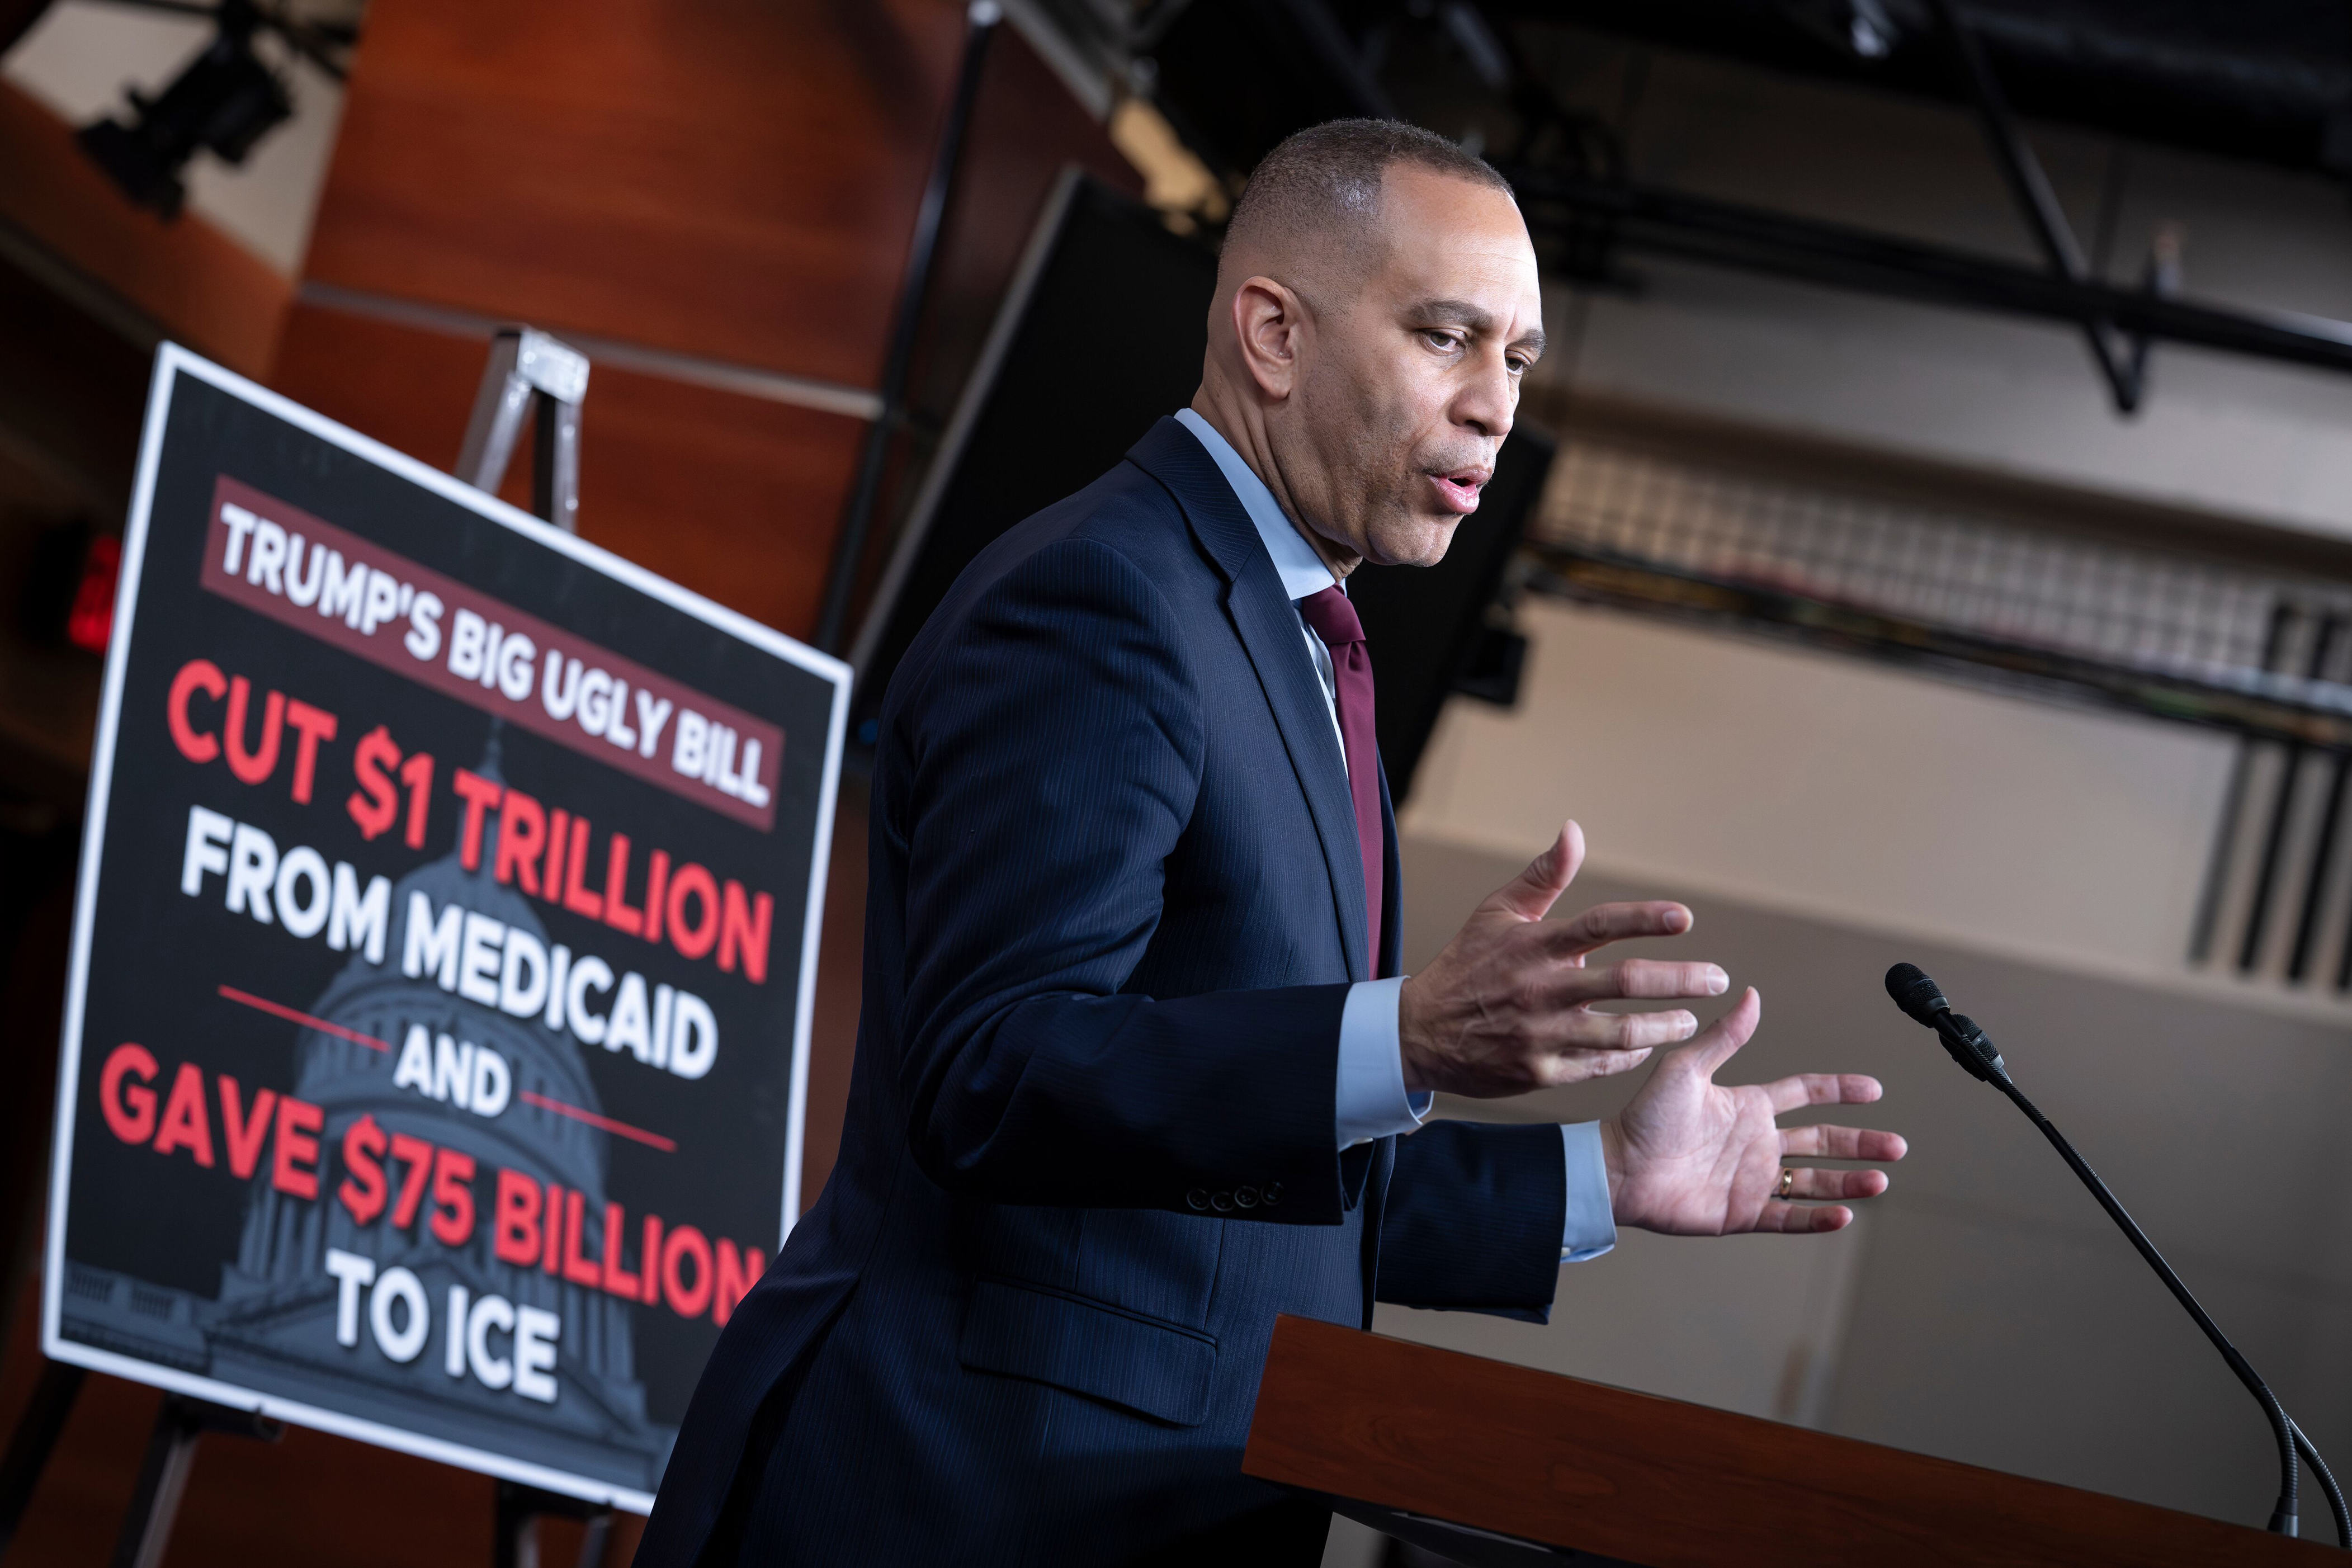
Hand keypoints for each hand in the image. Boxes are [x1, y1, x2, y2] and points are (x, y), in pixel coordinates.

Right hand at [1398, 821, 1730, 1097]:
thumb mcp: (1497, 913)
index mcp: (1533, 945)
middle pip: (1625, 983)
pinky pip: (1601, 1066)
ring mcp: (1542, 1035)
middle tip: (1718, 978)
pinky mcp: (1542, 1073)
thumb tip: (1574, 829)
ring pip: (1622, 1033)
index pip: (1597, 925)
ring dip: (1667, 1026)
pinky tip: (1649, 1046)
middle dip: (1682, 980)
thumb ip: (1543, 874)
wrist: (1420, 1034)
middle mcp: (1542, 989)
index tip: (1685, 918)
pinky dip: (1631, 1056)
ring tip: (1692, 1020)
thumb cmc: (1467, 965)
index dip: (1644, 920)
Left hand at [1600, 988, 1905, 1233]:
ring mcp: (1752, 1178)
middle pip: (1822, 1139)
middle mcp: (1756, 1142)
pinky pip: (1788, 1216)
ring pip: (1813, 1180)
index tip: (1874, 1089)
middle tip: (1898, 1145)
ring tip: (1880, 1179)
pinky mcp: (1741, 1212)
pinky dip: (1817, 1218)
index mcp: (1748, 1105)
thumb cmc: (1645, 1116)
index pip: (1806, 1093)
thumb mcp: (1687, 1068)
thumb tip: (1752, 993)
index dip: (1840, 1090)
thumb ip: (1725, 1037)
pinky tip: (1845, 1214)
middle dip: (1861, 1142)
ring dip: (1848, 1181)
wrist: (1619, 1168)